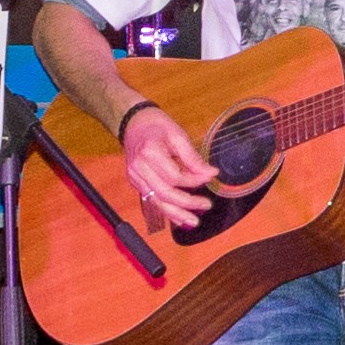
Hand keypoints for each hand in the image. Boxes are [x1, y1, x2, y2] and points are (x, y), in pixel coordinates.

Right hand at [117, 103, 216, 228]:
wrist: (133, 123)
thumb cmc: (156, 126)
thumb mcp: (178, 135)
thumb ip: (193, 157)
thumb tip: (211, 173)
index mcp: (150, 152)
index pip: (175, 176)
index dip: (194, 180)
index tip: (209, 178)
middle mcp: (139, 168)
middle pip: (165, 193)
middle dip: (187, 203)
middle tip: (206, 205)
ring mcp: (135, 177)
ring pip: (156, 201)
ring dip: (176, 214)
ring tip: (193, 221)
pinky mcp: (135, 183)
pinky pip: (151, 200)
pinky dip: (166, 211)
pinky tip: (178, 218)